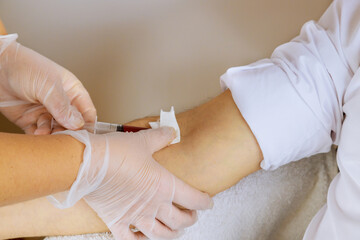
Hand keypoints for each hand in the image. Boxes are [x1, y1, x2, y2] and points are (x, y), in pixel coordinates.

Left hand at [0, 34, 95, 133]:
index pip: (87, 112)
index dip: (87, 124)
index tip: (84, 135)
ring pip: (56, 131)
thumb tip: (78, 124)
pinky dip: (40, 137)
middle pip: (72, 125)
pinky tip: (37, 133)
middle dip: (69, 132)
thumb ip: (63, 106)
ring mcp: (45, 112)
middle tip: (63, 136)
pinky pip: (39, 133)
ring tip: (46, 132)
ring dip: (53, 135)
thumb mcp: (48, 85)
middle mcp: (61, 103)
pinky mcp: (30, 120)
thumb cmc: (25, 66)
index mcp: (72, 91)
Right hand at [50, 127, 212, 239]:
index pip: (193, 198)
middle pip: (180, 221)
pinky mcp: (117, 222)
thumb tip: (171, 131)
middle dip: (190, 219)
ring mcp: (135, 217)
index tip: (207, 201)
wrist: (88, 164)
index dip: (204, 201)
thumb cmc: (116, 153)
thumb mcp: (143, 141)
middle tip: (192, 214)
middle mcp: (153, 205)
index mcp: (164, 186)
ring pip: (160, 235)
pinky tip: (143, 238)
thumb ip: (160, 137)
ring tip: (175, 231)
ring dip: (171, 234)